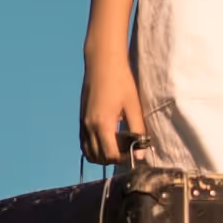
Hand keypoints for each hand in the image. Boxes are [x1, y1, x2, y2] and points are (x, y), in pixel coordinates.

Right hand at [79, 48, 147, 167]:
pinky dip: (94, 148)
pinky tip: (108, 139)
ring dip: (102, 156)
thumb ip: (138, 131)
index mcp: (103, 124)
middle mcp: (89, 126)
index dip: (124, 159)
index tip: (136, 153)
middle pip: (99, 157)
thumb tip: (141, 154)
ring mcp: (83, 122)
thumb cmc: (121, 81)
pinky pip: (84, 142)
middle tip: (128, 150)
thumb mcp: (133, 106)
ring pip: (88, 152)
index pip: (111, 155)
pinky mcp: (81, 118)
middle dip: (114, 159)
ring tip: (118, 146)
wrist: (102, 62)